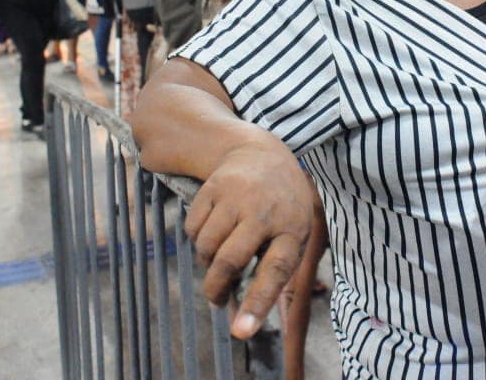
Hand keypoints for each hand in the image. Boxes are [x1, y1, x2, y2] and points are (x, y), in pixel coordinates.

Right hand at [184, 129, 312, 338]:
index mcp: (292, 229)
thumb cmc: (282, 206)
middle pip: (230, 261)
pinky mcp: (214, 187)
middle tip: (216, 298)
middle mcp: (265, 211)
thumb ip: (274, 266)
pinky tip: (213, 227)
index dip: (256, 303)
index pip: (275, 271)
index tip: (240, 331)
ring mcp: (238, 197)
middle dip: (216, 288)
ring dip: (207, 261)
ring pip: (206, 247)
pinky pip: (192, 229)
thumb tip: (243, 314)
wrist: (263, 154)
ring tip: (219, 254)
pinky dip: (196, 238)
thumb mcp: (293, 230)